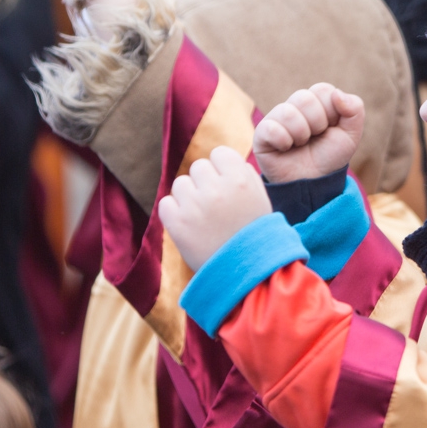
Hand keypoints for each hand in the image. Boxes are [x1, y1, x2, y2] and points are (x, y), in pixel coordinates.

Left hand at [158, 146, 271, 270]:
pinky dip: (175, 213)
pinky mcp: (177, 224)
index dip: (221, 169)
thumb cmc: (254, 233)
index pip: (219, 153)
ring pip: (180, 184)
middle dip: (204, 183)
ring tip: (202, 217)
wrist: (246, 273)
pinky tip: (189, 225)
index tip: (226, 186)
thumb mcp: (260, 198)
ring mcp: (195, 206)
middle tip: (215, 205)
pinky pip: (166, 203)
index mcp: (240, 180)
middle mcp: (217, 189)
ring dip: (188, 197)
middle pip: (198, 167)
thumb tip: (219, 158)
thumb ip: (241, 173)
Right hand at [254, 84, 364, 183]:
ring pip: (288, 112)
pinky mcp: (262, 133)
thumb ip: (354, 109)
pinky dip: (283, 141)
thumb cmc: (329, 157)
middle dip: (317, 123)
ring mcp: (276, 118)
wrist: (313, 183)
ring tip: (300, 145)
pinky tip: (286, 149)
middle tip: (315, 137)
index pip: (322, 90)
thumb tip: (337, 93)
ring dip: (301, 134)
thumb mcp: (351, 134)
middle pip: (304, 98)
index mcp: (316, 102)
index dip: (331, 111)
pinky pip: (271, 127)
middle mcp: (294, 106)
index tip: (330, 128)